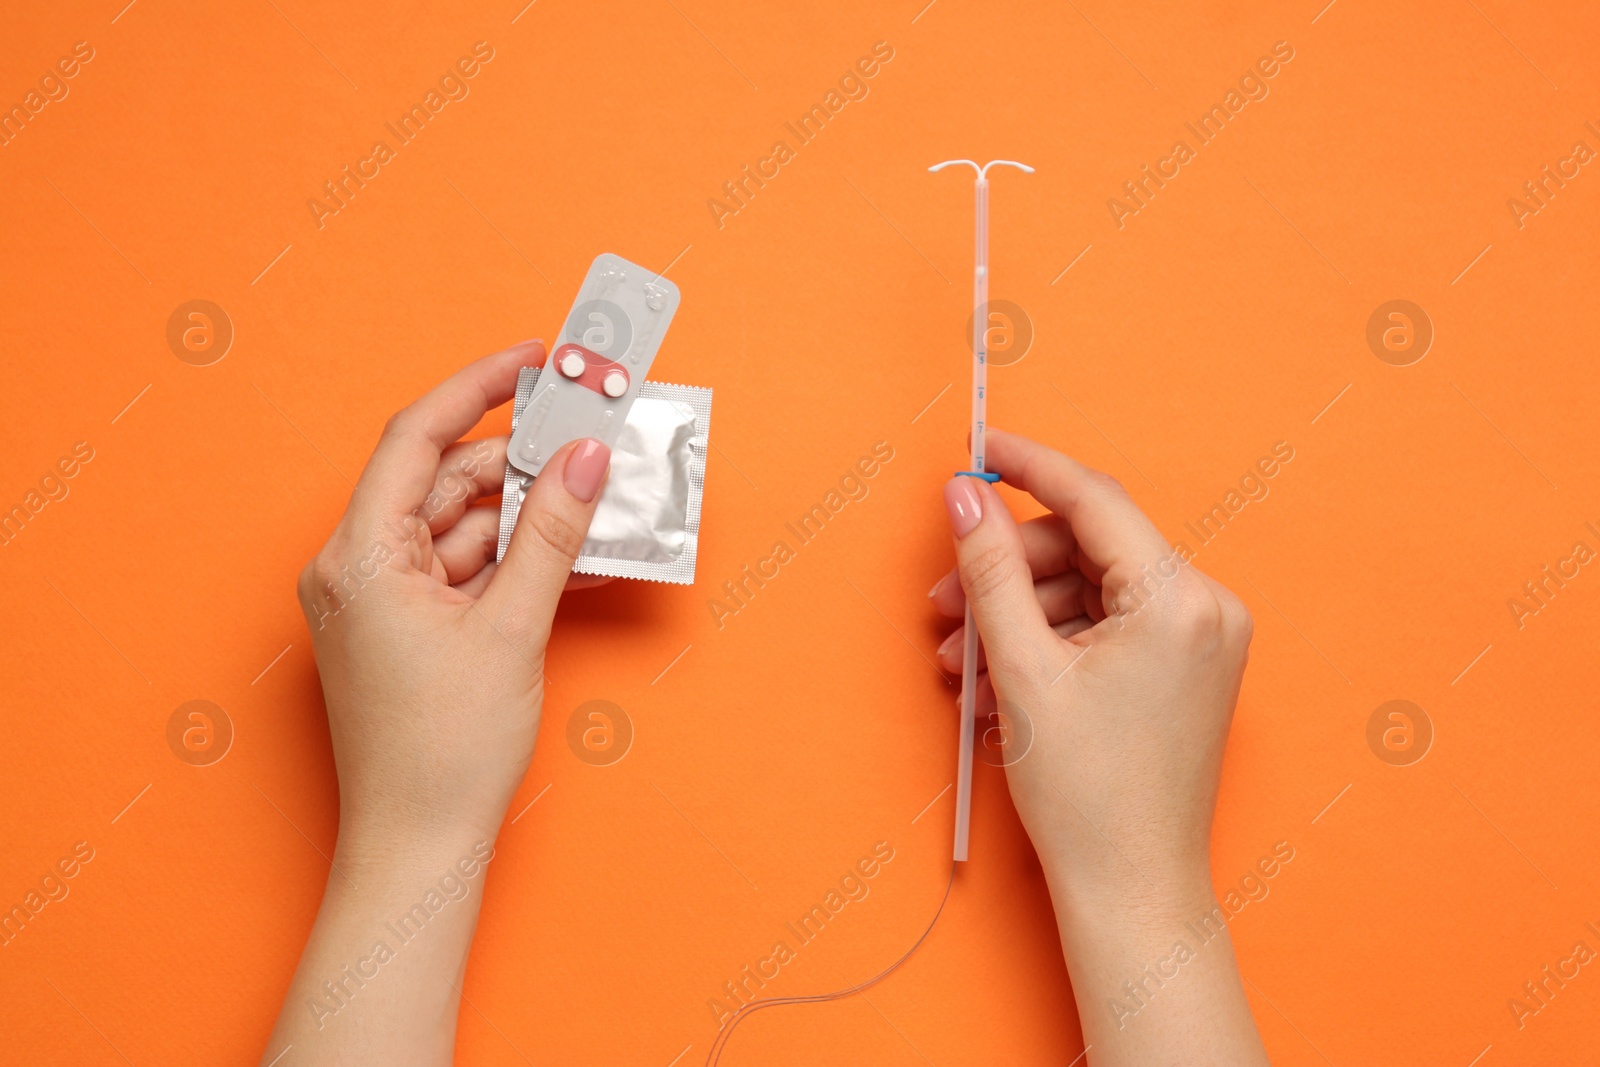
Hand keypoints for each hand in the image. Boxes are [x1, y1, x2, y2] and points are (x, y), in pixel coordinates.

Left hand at [265, 343, 611, 1065]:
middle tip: (593, 438)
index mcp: (359, 556)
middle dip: (524, 462)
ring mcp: (383, 602)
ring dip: (532, 517)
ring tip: (603, 502)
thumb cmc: (444, 752)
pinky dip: (520, 562)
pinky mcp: (409, 631)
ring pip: (465, 528)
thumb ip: (553, 533)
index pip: (417, 438)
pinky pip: (468, 573)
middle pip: (448, 482)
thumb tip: (586, 459)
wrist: (419, 849)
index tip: (537, 358)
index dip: (479, 387)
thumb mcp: (511, 628)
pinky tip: (581, 556)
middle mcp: (358, 568)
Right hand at [930, 428, 1266, 1065]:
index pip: (1094, 500)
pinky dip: (1052, 643)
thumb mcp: (1023, 670)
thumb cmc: (1088, 796)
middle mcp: (1207, 609)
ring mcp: (1202, 641)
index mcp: (1181, 600)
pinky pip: (1109, 627)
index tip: (978, 447)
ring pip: (1092, 590)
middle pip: (1088, 549)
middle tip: (945, 602)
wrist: (1132, 893)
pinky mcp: (1186, 670)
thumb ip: (991, 570)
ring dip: (1020, 615)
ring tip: (961, 660)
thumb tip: (965, 498)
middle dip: (1009, 572)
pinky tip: (999, 681)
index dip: (1027, 467)